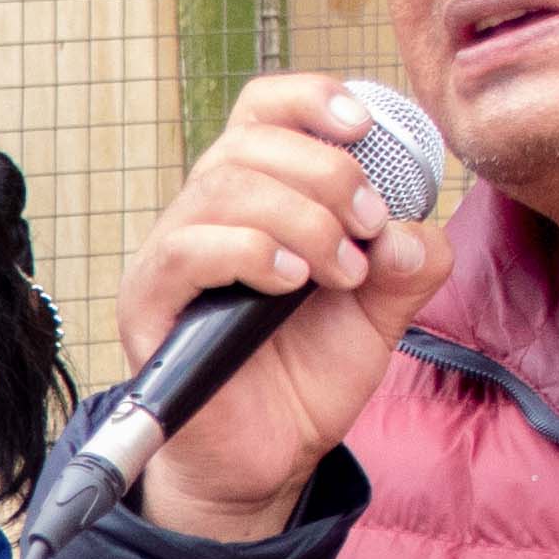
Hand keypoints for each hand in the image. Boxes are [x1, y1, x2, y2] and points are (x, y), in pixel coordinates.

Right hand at [120, 72, 459, 538]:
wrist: (268, 460)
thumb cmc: (308, 375)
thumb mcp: (381, 315)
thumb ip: (408, 267)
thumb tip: (409, 232)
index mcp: (257, 197)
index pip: (264, 111)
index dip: (310, 98)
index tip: (365, 126)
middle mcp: (205, 214)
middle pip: (249, 142)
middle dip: (327, 173)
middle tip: (370, 227)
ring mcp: (172, 258)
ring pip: (221, 188)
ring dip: (299, 217)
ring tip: (341, 271)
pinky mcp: (149, 307)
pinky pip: (185, 251)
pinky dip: (249, 252)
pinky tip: (292, 281)